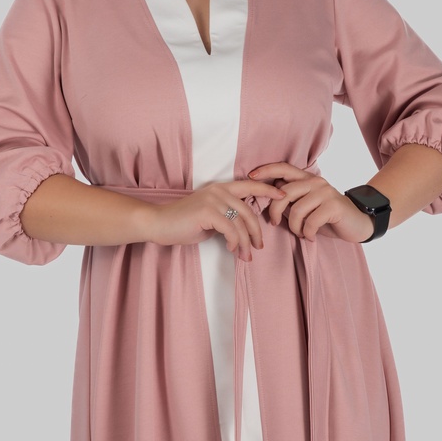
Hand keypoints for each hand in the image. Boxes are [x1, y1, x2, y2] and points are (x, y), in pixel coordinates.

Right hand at [146, 179, 285, 261]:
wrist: (158, 223)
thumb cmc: (182, 223)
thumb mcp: (209, 217)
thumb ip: (226, 217)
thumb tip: (242, 230)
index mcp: (220, 188)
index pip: (250, 184)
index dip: (269, 189)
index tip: (283, 195)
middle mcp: (219, 190)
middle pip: (249, 211)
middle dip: (257, 232)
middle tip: (258, 247)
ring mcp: (213, 200)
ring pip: (241, 223)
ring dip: (246, 243)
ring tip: (245, 256)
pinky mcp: (207, 212)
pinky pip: (231, 230)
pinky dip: (234, 242)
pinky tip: (230, 249)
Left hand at [248, 163, 373, 243]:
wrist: (358, 223)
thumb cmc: (328, 217)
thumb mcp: (306, 207)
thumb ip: (291, 201)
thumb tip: (268, 200)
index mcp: (307, 179)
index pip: (284, 168)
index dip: (266, 170)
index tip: (250, 176)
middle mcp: (315, 182)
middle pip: (284, 193)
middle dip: (275, 211)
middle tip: (276, 223)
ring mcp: (325, 192)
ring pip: (296, 210)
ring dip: (295, 227)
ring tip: (301, 233)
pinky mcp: (333, 205)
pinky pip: (310, 221)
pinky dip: (307, 233)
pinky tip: (311, 236)